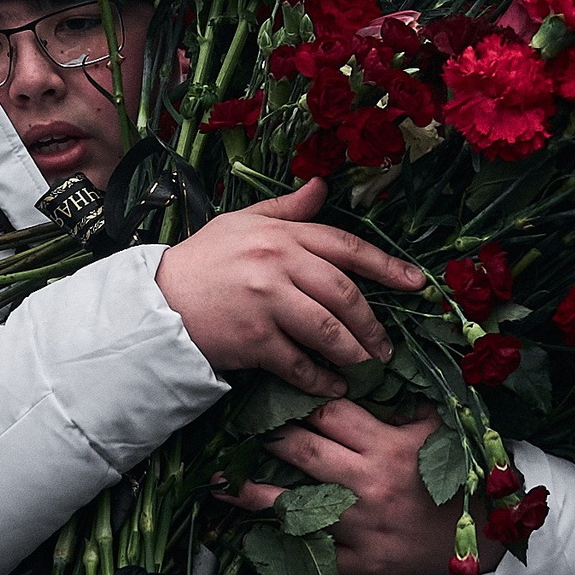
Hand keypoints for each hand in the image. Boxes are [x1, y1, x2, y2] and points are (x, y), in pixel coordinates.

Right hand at [156, 179, 427, 395]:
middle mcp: (277, 263)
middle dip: (372, 325)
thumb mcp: (242, 223)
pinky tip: (332, 388)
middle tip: (386, 347)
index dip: (387, 266)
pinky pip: (299, 364)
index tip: (417, 284)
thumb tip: (323, 186)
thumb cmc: (203, 261)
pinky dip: (320, 380)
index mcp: (281, 234)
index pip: (346, 246)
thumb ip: (286, 209)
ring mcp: (265, 302)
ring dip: (353, 353)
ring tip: (365, 366)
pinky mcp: (253, 339)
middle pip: (344, 294)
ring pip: (327, 331)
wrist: (157, 302)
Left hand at [216, 400, 497, 574]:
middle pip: (303, 451)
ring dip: (252, 492)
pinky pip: (313, 553)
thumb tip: (370, 367)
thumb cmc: (458, 478)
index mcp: (388, 446)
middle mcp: (369, 484)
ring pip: (295, 505)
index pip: (330, 413)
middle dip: (267, 436)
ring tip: (219, 480)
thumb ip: (405, 403)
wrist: (484, 540)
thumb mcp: (440, 431)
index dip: (299, 399)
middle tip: (239, 426)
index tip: (272, 391)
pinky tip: (252, 533)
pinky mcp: (361, 564)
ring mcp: (362, 527)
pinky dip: (282, 543)